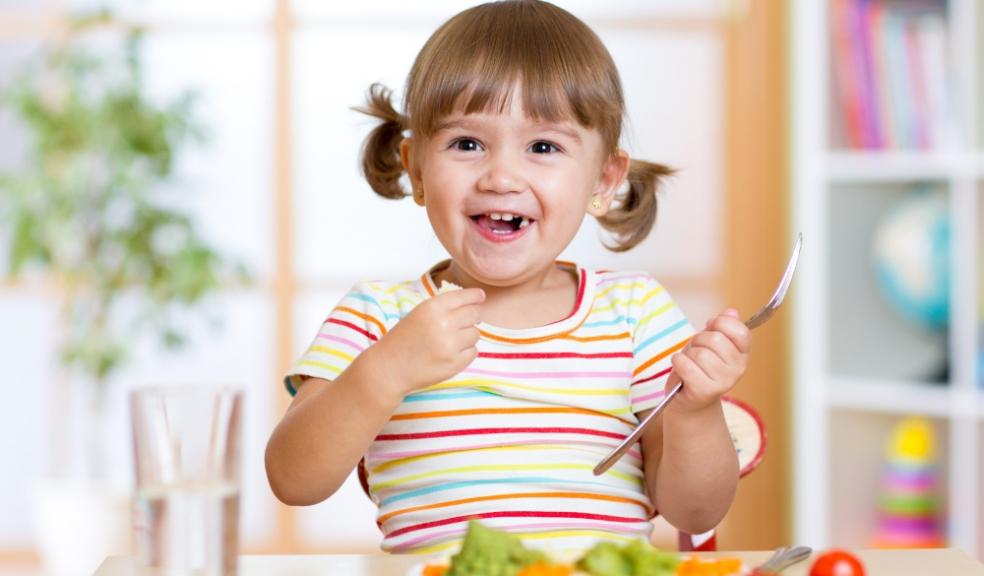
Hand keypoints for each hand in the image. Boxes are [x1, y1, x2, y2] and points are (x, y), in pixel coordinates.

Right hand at [369, 288, 484, 395]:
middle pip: (475, 314)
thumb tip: (474, 302)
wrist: (389, 368)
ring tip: (450, 341)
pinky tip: (450, 353)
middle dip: (473, 316)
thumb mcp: (419, 314)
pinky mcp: (455, 363)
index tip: (481, 296)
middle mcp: (444, 323)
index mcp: (432, 307)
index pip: (465, 297)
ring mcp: (451, 345)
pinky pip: (473, 352)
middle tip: (464, 322)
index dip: (475, 296)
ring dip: (468, 336)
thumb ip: (443, 308)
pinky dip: (465, 352)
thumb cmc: (403, 340)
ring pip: (476, 333)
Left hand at [667, 308, 750, 412]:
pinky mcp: (705, 391)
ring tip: (690, 363)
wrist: (690, 401)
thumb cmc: (698, 367)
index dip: (721, 323)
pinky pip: (686, 366)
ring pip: (700, 353)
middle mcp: (738, 369)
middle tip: (696, 351)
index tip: (711, 327)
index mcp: (743, 354)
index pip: (740, 331)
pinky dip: (678, 363)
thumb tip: (731, 312)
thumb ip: (721, 327)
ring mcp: (724, 382)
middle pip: (715, 339)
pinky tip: (681, 368)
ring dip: (687, 354)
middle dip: (698, 340)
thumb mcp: (710, 343)